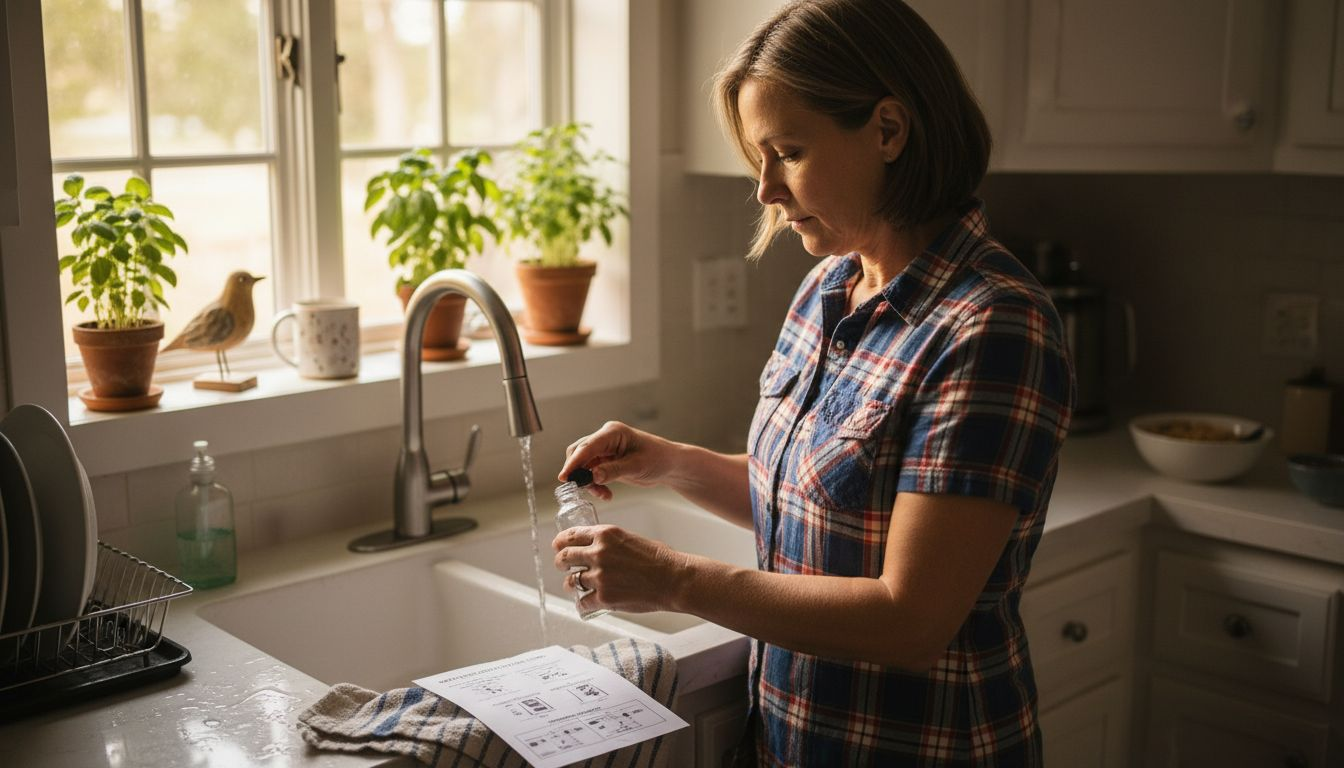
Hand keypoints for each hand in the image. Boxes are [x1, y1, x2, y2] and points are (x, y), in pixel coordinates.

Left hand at [553, 524, 687, 613]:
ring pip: (571, 582)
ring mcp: (600, 576)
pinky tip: (587, 604)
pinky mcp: (604, 597)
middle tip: (562, 566)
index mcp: (605, 535)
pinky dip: (583, 604)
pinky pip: (582, 602)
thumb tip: (594, 548)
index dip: (560, 541)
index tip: (557, 545)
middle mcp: (599, 553)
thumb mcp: (630, 539)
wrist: (674, 579)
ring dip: (571, 584)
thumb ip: (609, 543)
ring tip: (575, 586)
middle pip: (565, 557)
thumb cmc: (659, 559)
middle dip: (560, 562)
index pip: (571, 535)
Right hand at [557, 421, 675, 500]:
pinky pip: (591, 472)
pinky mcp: (606, 461)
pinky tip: (605, 494)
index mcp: (612, 433)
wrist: (669, 465)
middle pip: (580, 453)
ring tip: (602, 494)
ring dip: (588, 482)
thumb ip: (614, 470)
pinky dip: (595, 484)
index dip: (573, 462)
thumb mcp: (637, 466)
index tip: (564, 477)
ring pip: (584, 465)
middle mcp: (605, 438)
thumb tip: (593, 475)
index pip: (587, 447)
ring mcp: (605, 449)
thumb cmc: (658, 459)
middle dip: (578, 473)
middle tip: (582, 490)